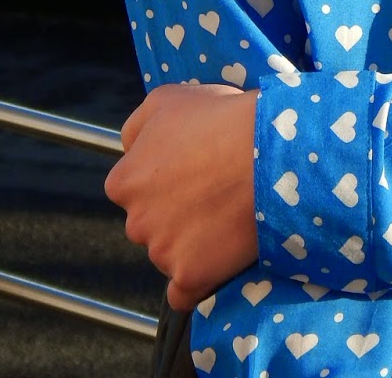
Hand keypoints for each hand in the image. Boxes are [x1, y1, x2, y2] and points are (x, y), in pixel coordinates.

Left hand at [106, 83, 259, 311]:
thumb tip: (130, 148)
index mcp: (124, 181)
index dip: (164, 178)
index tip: (193, 170)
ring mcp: (161, 253)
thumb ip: (136, 127)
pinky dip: (197, 281)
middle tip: (214, 191)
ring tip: (228, 215)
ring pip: (169, 254)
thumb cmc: (221, 119)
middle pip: (150, 224)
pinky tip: (218, 261)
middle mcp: (135, 221)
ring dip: (191, 242)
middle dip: (175, 212)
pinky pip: (185, 292)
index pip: (132, 189)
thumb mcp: (167, 99)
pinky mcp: (189, 278)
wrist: (267, 153)